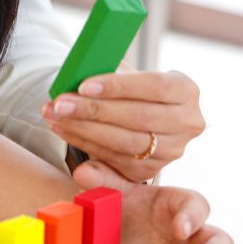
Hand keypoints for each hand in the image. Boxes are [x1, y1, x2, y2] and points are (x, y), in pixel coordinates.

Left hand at [41, 68, 204, 182]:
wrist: (141, 116)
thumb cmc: (131, 89)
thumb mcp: (128, 74)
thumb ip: (110, 72)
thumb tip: (81, 72)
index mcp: (187, 91)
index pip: (155, 86)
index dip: (119, 86)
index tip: (84, 85)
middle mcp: (187, 123)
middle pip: (138, 117)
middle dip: (93, 110)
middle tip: (60, 103)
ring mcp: (171, 151)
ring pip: (124, 142)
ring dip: (83, 129)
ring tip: (54, 115)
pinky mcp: (150, 171)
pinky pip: (113, 159)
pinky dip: (83, 143)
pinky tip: (62, 129)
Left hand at [73, 161, 233, 243]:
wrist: (110, 241)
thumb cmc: (123, 212)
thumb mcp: (113, 197)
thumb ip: (103, 182)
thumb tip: (84, 171)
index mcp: (178, 207)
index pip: (196, 206)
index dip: (192, 216)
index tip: (178, 228)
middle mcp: (192, 236)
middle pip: (219, 241)